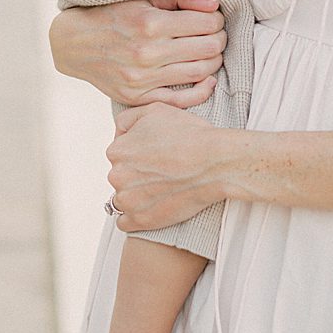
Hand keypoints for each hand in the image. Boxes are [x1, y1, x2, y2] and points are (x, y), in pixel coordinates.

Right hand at [49, 0, 226, 106]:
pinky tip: (207, 79)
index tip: (215, 18)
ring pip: (200, 72)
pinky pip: (181, 100)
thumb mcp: (143, 0)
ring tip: (211, 52)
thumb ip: (181, 0)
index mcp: (150, 24)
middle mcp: (148, 53)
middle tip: (218, 34)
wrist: (74, 44)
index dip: (218, 19)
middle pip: (208, 47)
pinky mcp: (138, 97)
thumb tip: (215, 4)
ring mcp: (142, 79)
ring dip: (214, 60)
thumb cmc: (112, 16)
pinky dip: (202, 90)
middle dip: (220, 38)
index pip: (206, 23)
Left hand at [106, 102, 234, 229]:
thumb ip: (129, 118)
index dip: (139, 152)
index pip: (120, 153)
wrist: (216, 163)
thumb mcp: (156, 109)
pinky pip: (125, 222)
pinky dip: (136, 216)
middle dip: (137, 174)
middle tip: (163, 171)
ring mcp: (127, 201)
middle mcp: (116, 176)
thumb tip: (119, 131)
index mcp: (117, 150)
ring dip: (137, 195)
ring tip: (163, 188)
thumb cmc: (190, 135)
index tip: (157, 154)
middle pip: (121, 175)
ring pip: (124, 198)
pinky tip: (153, 206)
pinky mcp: (139, 221)